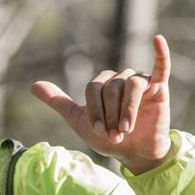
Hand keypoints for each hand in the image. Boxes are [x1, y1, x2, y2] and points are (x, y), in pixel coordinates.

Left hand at [31, 35, 173, 173]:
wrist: (134, 154)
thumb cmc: (108, 138)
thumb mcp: (79, 120)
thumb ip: (59, 102)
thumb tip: (33, 85)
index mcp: (102, 84)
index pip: (93, 89)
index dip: (94, 111)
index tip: (99, 131)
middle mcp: (120, 78)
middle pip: (110, 88)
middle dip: (110, 115)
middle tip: (114, 135)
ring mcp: (140, 81)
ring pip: (130, 86)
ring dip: (126, 111)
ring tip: (125, 130)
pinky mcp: (159, 87)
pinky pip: (161, 66)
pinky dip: (160, 53)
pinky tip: (157, 39)